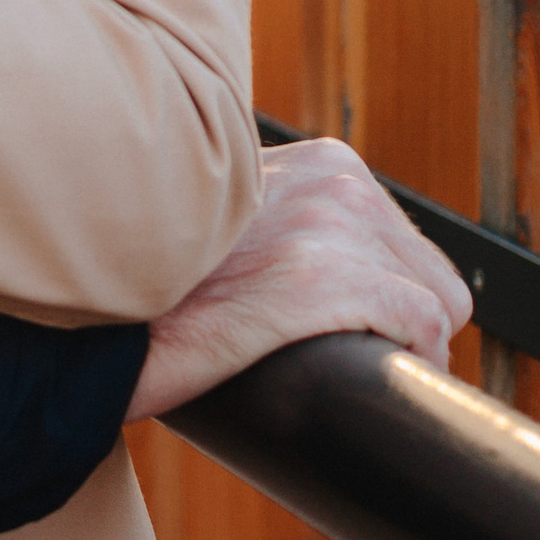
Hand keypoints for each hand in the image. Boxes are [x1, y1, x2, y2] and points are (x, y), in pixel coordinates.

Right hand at [126, 138, 473, 422]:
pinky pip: (421, 327)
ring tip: (333, 365)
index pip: (409, 245)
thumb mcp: (245, 223)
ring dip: (398, 347)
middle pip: (435, 276)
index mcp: (325, 161)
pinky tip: (355, 377)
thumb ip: (299, 223)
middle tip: (341, 354)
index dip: (388, 300)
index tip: (350, 331)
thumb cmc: (168, 286)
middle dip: (401, 323)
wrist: (103, 315)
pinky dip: (407, 365)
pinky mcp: (318, 279)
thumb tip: (349, 282)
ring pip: (436, 305)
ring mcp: (328, 224)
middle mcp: (336, 178)